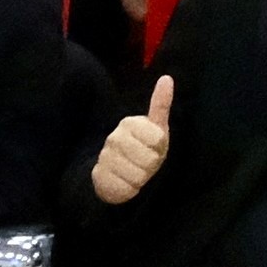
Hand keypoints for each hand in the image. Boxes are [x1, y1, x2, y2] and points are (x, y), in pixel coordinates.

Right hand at [95, 75, 176, 201]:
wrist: (117, 172)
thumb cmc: (144, 147)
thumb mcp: (156, 127)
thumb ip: (161, 104)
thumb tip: (167, 78)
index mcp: (129, 123)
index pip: (158, 139)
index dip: (161, 148)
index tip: (154, 147)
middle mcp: (114, 137)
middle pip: (150, 160)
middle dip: (152, 165)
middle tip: (145, 162)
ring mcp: (105, 157)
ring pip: (138, 176)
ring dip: (142, 178)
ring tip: (135, 171)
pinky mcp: (99, 176)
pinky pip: (126, 188)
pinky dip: (130, 189)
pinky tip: (125, 181)